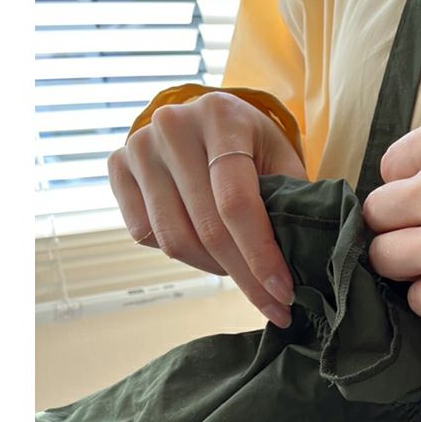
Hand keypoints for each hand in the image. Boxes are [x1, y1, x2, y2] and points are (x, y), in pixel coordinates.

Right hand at [108, 91, 306, 326]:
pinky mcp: (117, 166)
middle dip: (244, 277)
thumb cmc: (253, 147)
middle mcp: (173, 124)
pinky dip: (181, 254)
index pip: (236, 202)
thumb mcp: (281, 161)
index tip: (284, 293)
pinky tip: (207, 250)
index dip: (261, 256)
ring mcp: (139, 144)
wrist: (206, 121)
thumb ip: (290, 203)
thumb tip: (303, 264)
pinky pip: (145, 235)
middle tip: (272, 305)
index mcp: (222, 116)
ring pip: (174, 240)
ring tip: (241, 273)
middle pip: (207, 228)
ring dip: (213, 269)